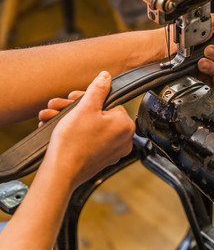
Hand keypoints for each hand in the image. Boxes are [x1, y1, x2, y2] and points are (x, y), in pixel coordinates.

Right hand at [43, 71, 134, 189]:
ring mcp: (112, 151)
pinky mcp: (100, 160)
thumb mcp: (86, 107)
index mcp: (126, 125)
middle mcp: (124, 140)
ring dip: (70, 119)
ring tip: (51, 116)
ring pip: (90, 126)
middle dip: (75, 108)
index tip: (74, 99)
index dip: (89, 99)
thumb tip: (106, 76)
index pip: (110, 102)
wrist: (60, 172)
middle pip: (98, 114)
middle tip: (59, 106)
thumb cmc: (74, 142)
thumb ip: (98, 89)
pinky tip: (56, 127)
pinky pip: (88, 139)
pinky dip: (73, 133)